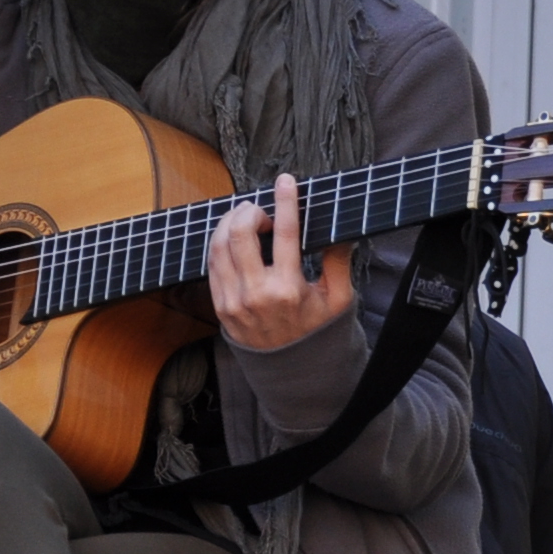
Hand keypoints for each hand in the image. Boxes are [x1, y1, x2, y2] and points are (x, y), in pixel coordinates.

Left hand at [209, 174, 358, 353]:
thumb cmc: (318, 334)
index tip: (285, 180)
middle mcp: (257, 294)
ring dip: (230, 223)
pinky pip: (211, 265)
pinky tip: (233, 240)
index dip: (285, 201)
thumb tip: (341, 231)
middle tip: (261, 209)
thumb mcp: (339, 300)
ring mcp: (234, 301)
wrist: (292, 373)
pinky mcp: (221, 307)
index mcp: (289, 289)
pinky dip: (219, 244)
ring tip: (246, 220)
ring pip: (219, 246)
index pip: (286, 233)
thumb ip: (338, 262)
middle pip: (240, 234)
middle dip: (249, 210)